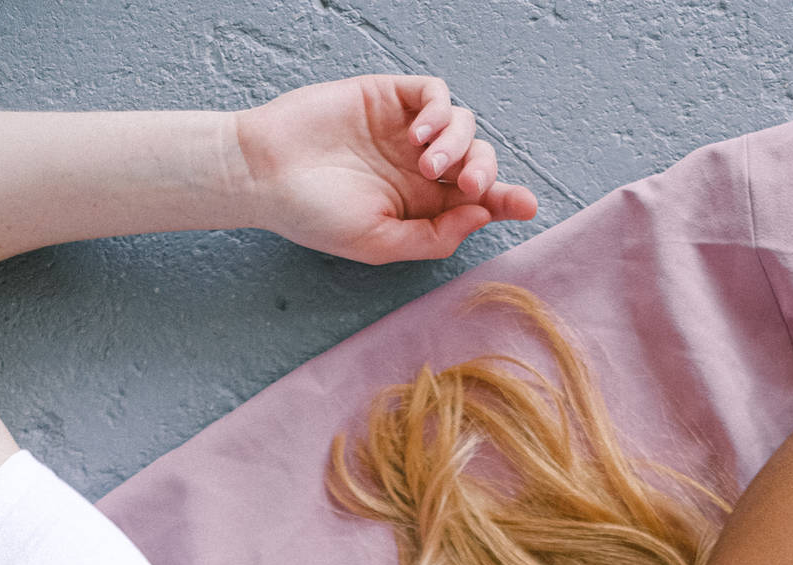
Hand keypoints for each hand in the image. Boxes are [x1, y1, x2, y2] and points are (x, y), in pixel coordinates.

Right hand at [234, 75, 537, 264]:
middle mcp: (420, 169)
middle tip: (468, 186)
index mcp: (423, 207)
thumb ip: (434, 236)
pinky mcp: (388, 97)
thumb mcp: (381, 242)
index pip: (478, 201)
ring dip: (459, 144)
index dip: (506, 200)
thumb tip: (482, 214)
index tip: (526, 205)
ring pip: (463, 125)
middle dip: (486, 172)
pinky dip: (440, 111)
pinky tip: (421, 135)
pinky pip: (434, 94)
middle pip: (479, 161)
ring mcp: (405, 131)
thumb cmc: (316, 217)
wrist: (266, 174)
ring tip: (426, 165)